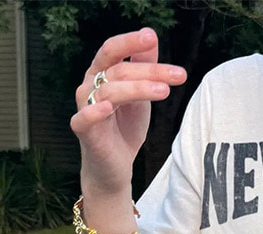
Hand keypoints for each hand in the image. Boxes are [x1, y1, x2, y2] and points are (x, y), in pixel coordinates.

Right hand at [71, 28, 187, 195]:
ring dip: (138, 88)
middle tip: (179, 75)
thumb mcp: (140, 96)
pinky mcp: (82, 130)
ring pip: (109, 91)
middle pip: (118, 70)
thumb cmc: (125, 128)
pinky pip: (83, 117)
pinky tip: (108, 107)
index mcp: (102, 74)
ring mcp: (84, 107)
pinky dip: (93, 111)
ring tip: (165, 91)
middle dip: (150, 70)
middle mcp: (90, 85)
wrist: (115, 166)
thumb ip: (144, 69)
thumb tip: (151, 39)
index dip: (130, 42)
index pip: (113, 50)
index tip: (152, 37)